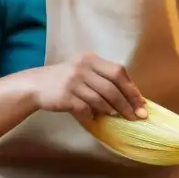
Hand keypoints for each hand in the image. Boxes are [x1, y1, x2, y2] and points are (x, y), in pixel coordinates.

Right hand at [31, 53, 146, 124]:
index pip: (118, 72)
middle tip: (137, 116)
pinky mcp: (65, 95)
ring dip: (112, 110)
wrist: (36, 85)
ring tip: (117, 117)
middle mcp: (83, 66)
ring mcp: (73, 81)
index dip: (132, 89)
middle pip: (112, 87)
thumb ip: (104, 79)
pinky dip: (92, 115)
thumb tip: (131, 98)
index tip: (142, 104)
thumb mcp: (84, 72)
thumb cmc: (66, 80)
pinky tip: (95, 118)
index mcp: (91, 59)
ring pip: (100, 99)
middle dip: (127, 103)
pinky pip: (85, 108)